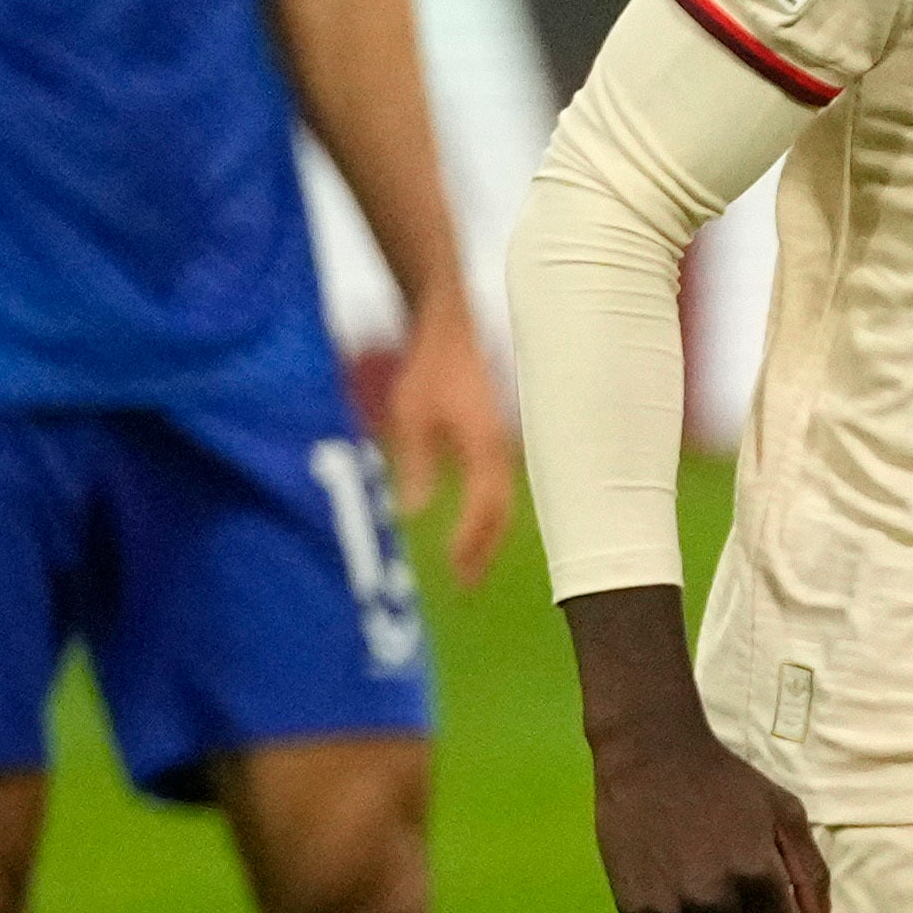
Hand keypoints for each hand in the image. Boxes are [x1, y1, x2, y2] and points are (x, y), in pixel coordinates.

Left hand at [374, 305, 516, 589]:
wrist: (449, 327)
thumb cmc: (428, 368)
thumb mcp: (410, 416)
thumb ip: (416, 465)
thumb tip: (413, 513)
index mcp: (484, 446)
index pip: (486, 507)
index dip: (472, 542)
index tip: (456, 572)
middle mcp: (500, 449)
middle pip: (501, 511)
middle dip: (484, 550)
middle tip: (466, 585)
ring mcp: (500, 442)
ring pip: (502, 500)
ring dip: (486, 534)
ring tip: (468, 565)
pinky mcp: (493, 436)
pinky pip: (496, 484)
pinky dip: (486, 511)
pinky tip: (471, 523)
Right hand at [588, 706, 837, 912]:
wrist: (652, 757)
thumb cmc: (726, 783)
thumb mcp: (784, 815)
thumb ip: (811, 877)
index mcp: (758, 876)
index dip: (777, 911)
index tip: (762, 887)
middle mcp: (715, 899)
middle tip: (729, 883)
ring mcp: (672, 907)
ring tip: (698, 882)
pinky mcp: (635, 909)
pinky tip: (670, 885)